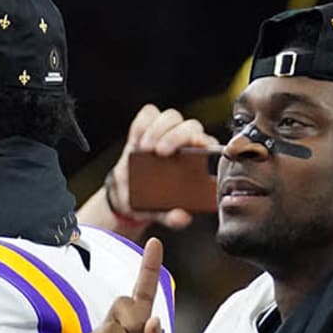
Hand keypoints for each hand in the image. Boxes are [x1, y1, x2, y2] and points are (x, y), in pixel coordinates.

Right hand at [107, 104, 218, 229]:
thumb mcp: (160, 212)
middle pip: (189, 126)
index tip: (194, 148)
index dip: (203, 141)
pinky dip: (142, 123)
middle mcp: (183, 143)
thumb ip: (171, 217)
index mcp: (196, 161)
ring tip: (144, 148)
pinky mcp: (144, 128)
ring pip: (170, 116)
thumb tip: (181, 217)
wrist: (126, 195)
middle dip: (175, 136)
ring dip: (158, 128)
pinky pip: (147, 115)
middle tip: (159, 152)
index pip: (207, 142)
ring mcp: (164, 133)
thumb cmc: (150, 201)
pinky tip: (135, 140)